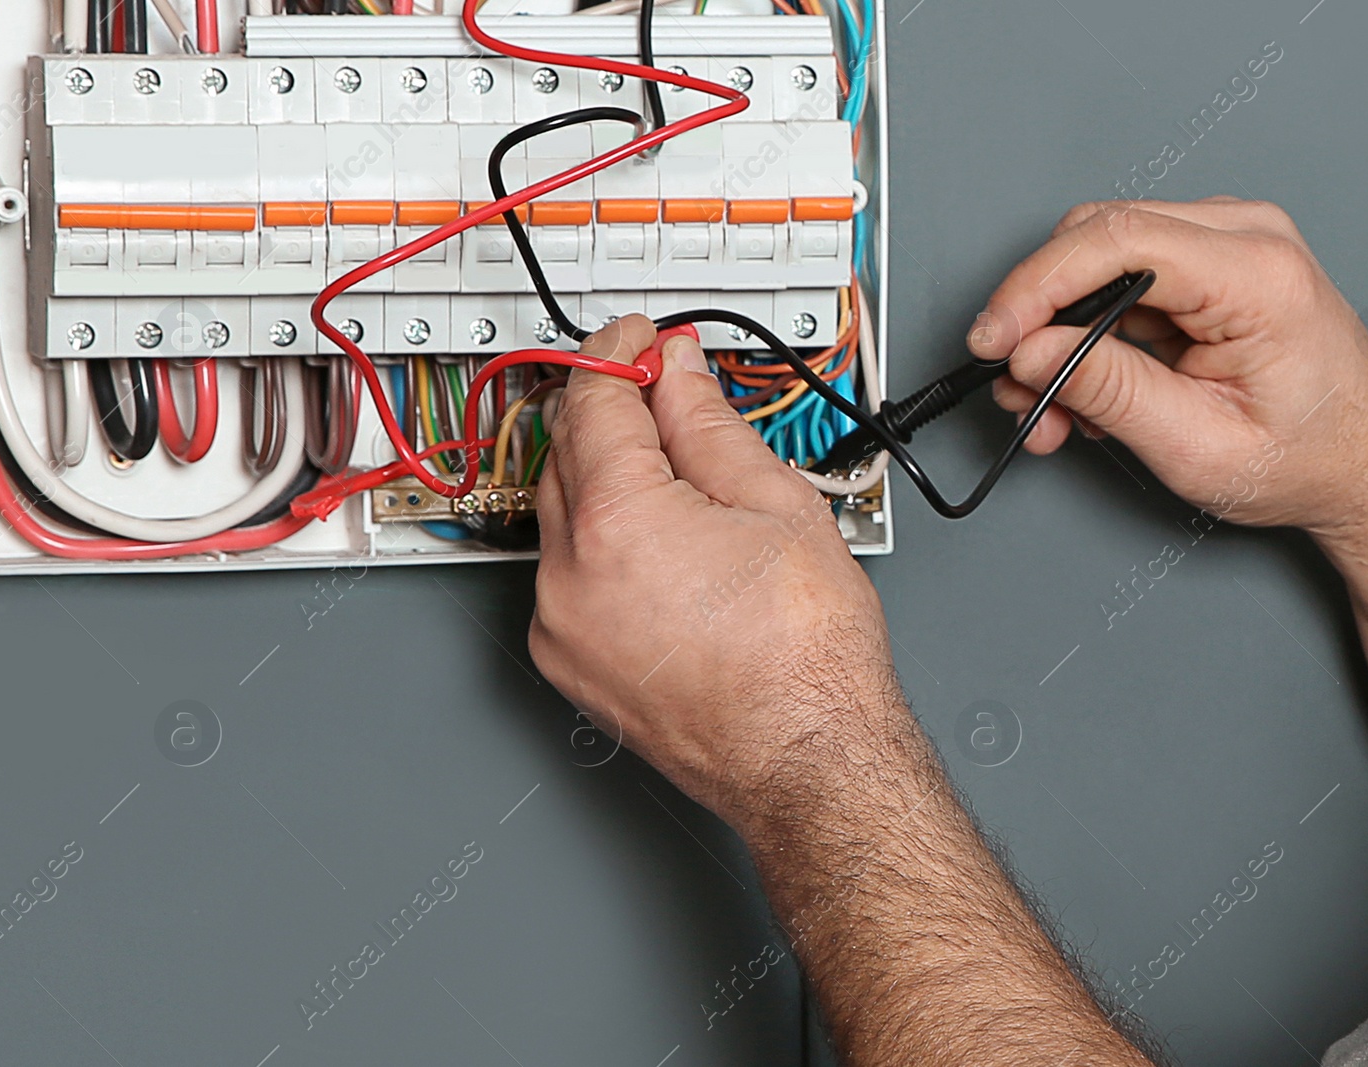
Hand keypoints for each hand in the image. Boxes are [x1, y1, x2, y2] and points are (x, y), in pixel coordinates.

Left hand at [529, 316, 904, 830]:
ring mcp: (560, 625)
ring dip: (605, 476)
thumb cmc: (805, 656)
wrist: (807, 758)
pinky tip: (661, 541)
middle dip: (612, 410)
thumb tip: (680, 375)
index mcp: (616, 521)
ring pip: (560, 512)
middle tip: (667, 394)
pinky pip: (565, 572)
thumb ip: (709, 423)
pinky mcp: (568, 663)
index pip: (591, 397)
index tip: (646, 341)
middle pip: (564, 448)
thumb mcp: (774, 503)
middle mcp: (566, 574)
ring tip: (680, 476)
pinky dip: (599, 540)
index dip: (621, 352)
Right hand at [969, 197, 1367, 536]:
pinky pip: (1122, 276)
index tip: (995, 338)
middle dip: (1038, 313)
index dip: (1037, 286)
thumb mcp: (1198, 446)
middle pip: (1099, 236)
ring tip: (1049, 405)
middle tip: (1014, 383)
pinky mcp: (1209, 261)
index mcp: (1258, 276)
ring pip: (1100, 256)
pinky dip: (1087, 330)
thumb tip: (1033, 353)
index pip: (1118, 240)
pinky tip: (1083, 388)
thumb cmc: (1309, 456)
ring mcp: (1229, 241)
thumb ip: (1111, 392)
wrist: (1365, 462)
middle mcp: (1247, 237)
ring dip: (1058, 329)